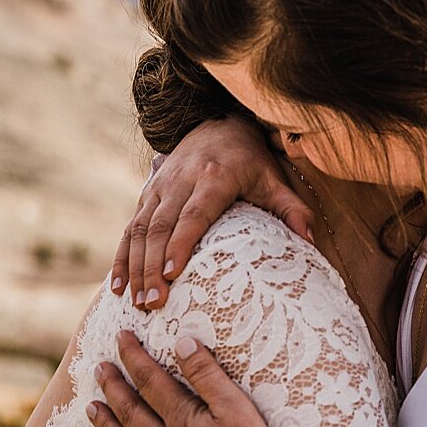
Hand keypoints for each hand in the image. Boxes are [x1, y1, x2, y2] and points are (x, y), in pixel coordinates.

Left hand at [87, 331, 293, 426]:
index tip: (120, 338)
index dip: (134, 357)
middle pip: (133, 413)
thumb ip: (209, 377)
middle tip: (98, 369)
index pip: (151, 382)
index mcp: (183, 422)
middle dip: (114, 387)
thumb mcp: (239, 410)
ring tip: (91, 410)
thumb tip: (182, 344)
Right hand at [113, 117, 314, 310]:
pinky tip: (117, 286)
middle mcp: (181, 180)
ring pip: (140, 229)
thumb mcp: (273, 178)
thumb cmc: (249, 159)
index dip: (181, 244)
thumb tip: (310, 241)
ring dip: (135, 267)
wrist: (217, 123)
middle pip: (161, 227)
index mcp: (214, 177)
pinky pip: (129, 227)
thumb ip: (291, 208)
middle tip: (152, 303)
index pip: (194, 214)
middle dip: (152, 267)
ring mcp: (160, 187)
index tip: (172, 274)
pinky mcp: (147, 193)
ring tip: (135, 301)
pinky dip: (122, 257)